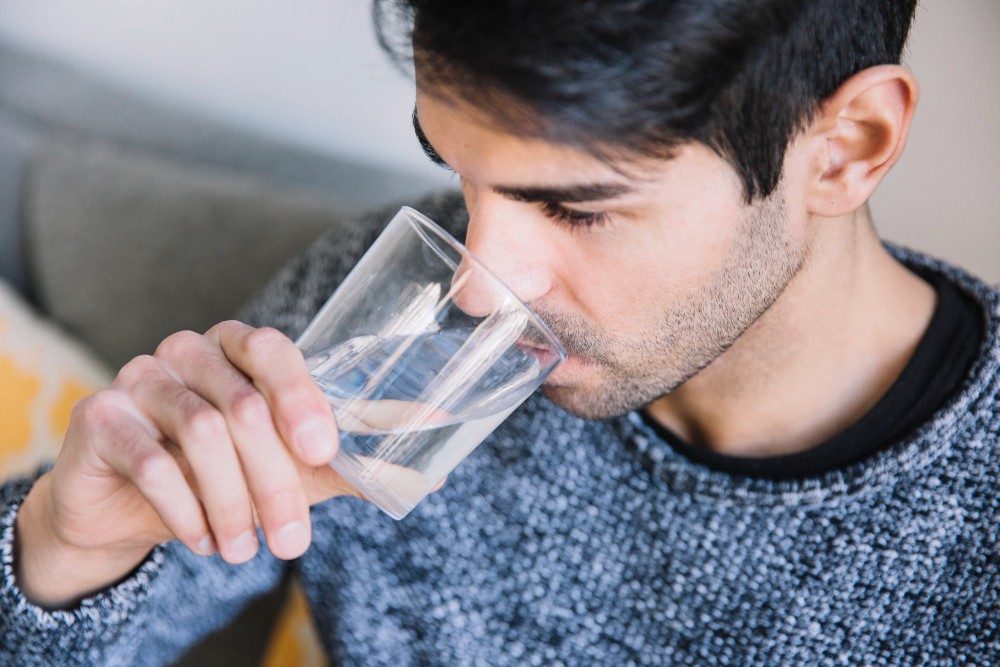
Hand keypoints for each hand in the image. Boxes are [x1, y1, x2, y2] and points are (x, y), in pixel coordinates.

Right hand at [15, 321, 356, 606]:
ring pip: (203, 432)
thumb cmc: (220, 475)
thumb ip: (349, 465)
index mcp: (238, 348)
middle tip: (292, 542)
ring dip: (232, 503)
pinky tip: (202, 539)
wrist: (127, 507)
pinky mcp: (99, 415)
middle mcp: (189, 351)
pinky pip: (153, 462)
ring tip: (243, 550)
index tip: (324, 452)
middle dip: (275, 482)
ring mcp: (140, 377)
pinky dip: (186, 510)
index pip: (273, 350)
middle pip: (244, 406)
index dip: (301, 398)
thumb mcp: (290, 469)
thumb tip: (433, 473)